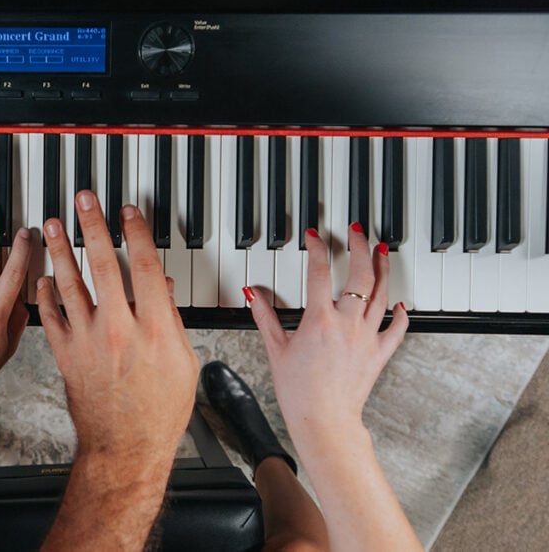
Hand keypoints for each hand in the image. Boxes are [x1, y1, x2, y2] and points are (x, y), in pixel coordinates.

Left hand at [37, 191, 198, 459]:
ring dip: (59, 251)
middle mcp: (119, 328)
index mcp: (154, 328)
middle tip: (82, 201)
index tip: (127, 211)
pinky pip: (50, 318)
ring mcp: (88, 340)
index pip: (143, 266)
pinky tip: (41, 278)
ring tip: (50, 225)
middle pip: (102, 265)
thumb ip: (169, 320)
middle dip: (91, 227)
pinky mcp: (66, 355)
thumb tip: (160, 287)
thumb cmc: (159, 412)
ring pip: (69, 284)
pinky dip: (44, 295)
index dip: (135, 233)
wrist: (126, 448)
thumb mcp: (182, 362)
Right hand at [246, 225, 409, 438]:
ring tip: (381, 251)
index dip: (317, 248)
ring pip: (381, 294)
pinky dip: (401, 312)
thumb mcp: (275, 349)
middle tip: (355, 233)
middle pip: (360, 275)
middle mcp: (347, 324)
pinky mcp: (379, 354)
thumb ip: (264, 316)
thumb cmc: (299, 391)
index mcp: (319, 320)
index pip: (319, 272)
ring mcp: (367, 338)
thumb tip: (253, 294)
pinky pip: (397, 328)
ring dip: (382, 269)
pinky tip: (399, 301)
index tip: (314, 237)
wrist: (324, 421)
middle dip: (359, 248)